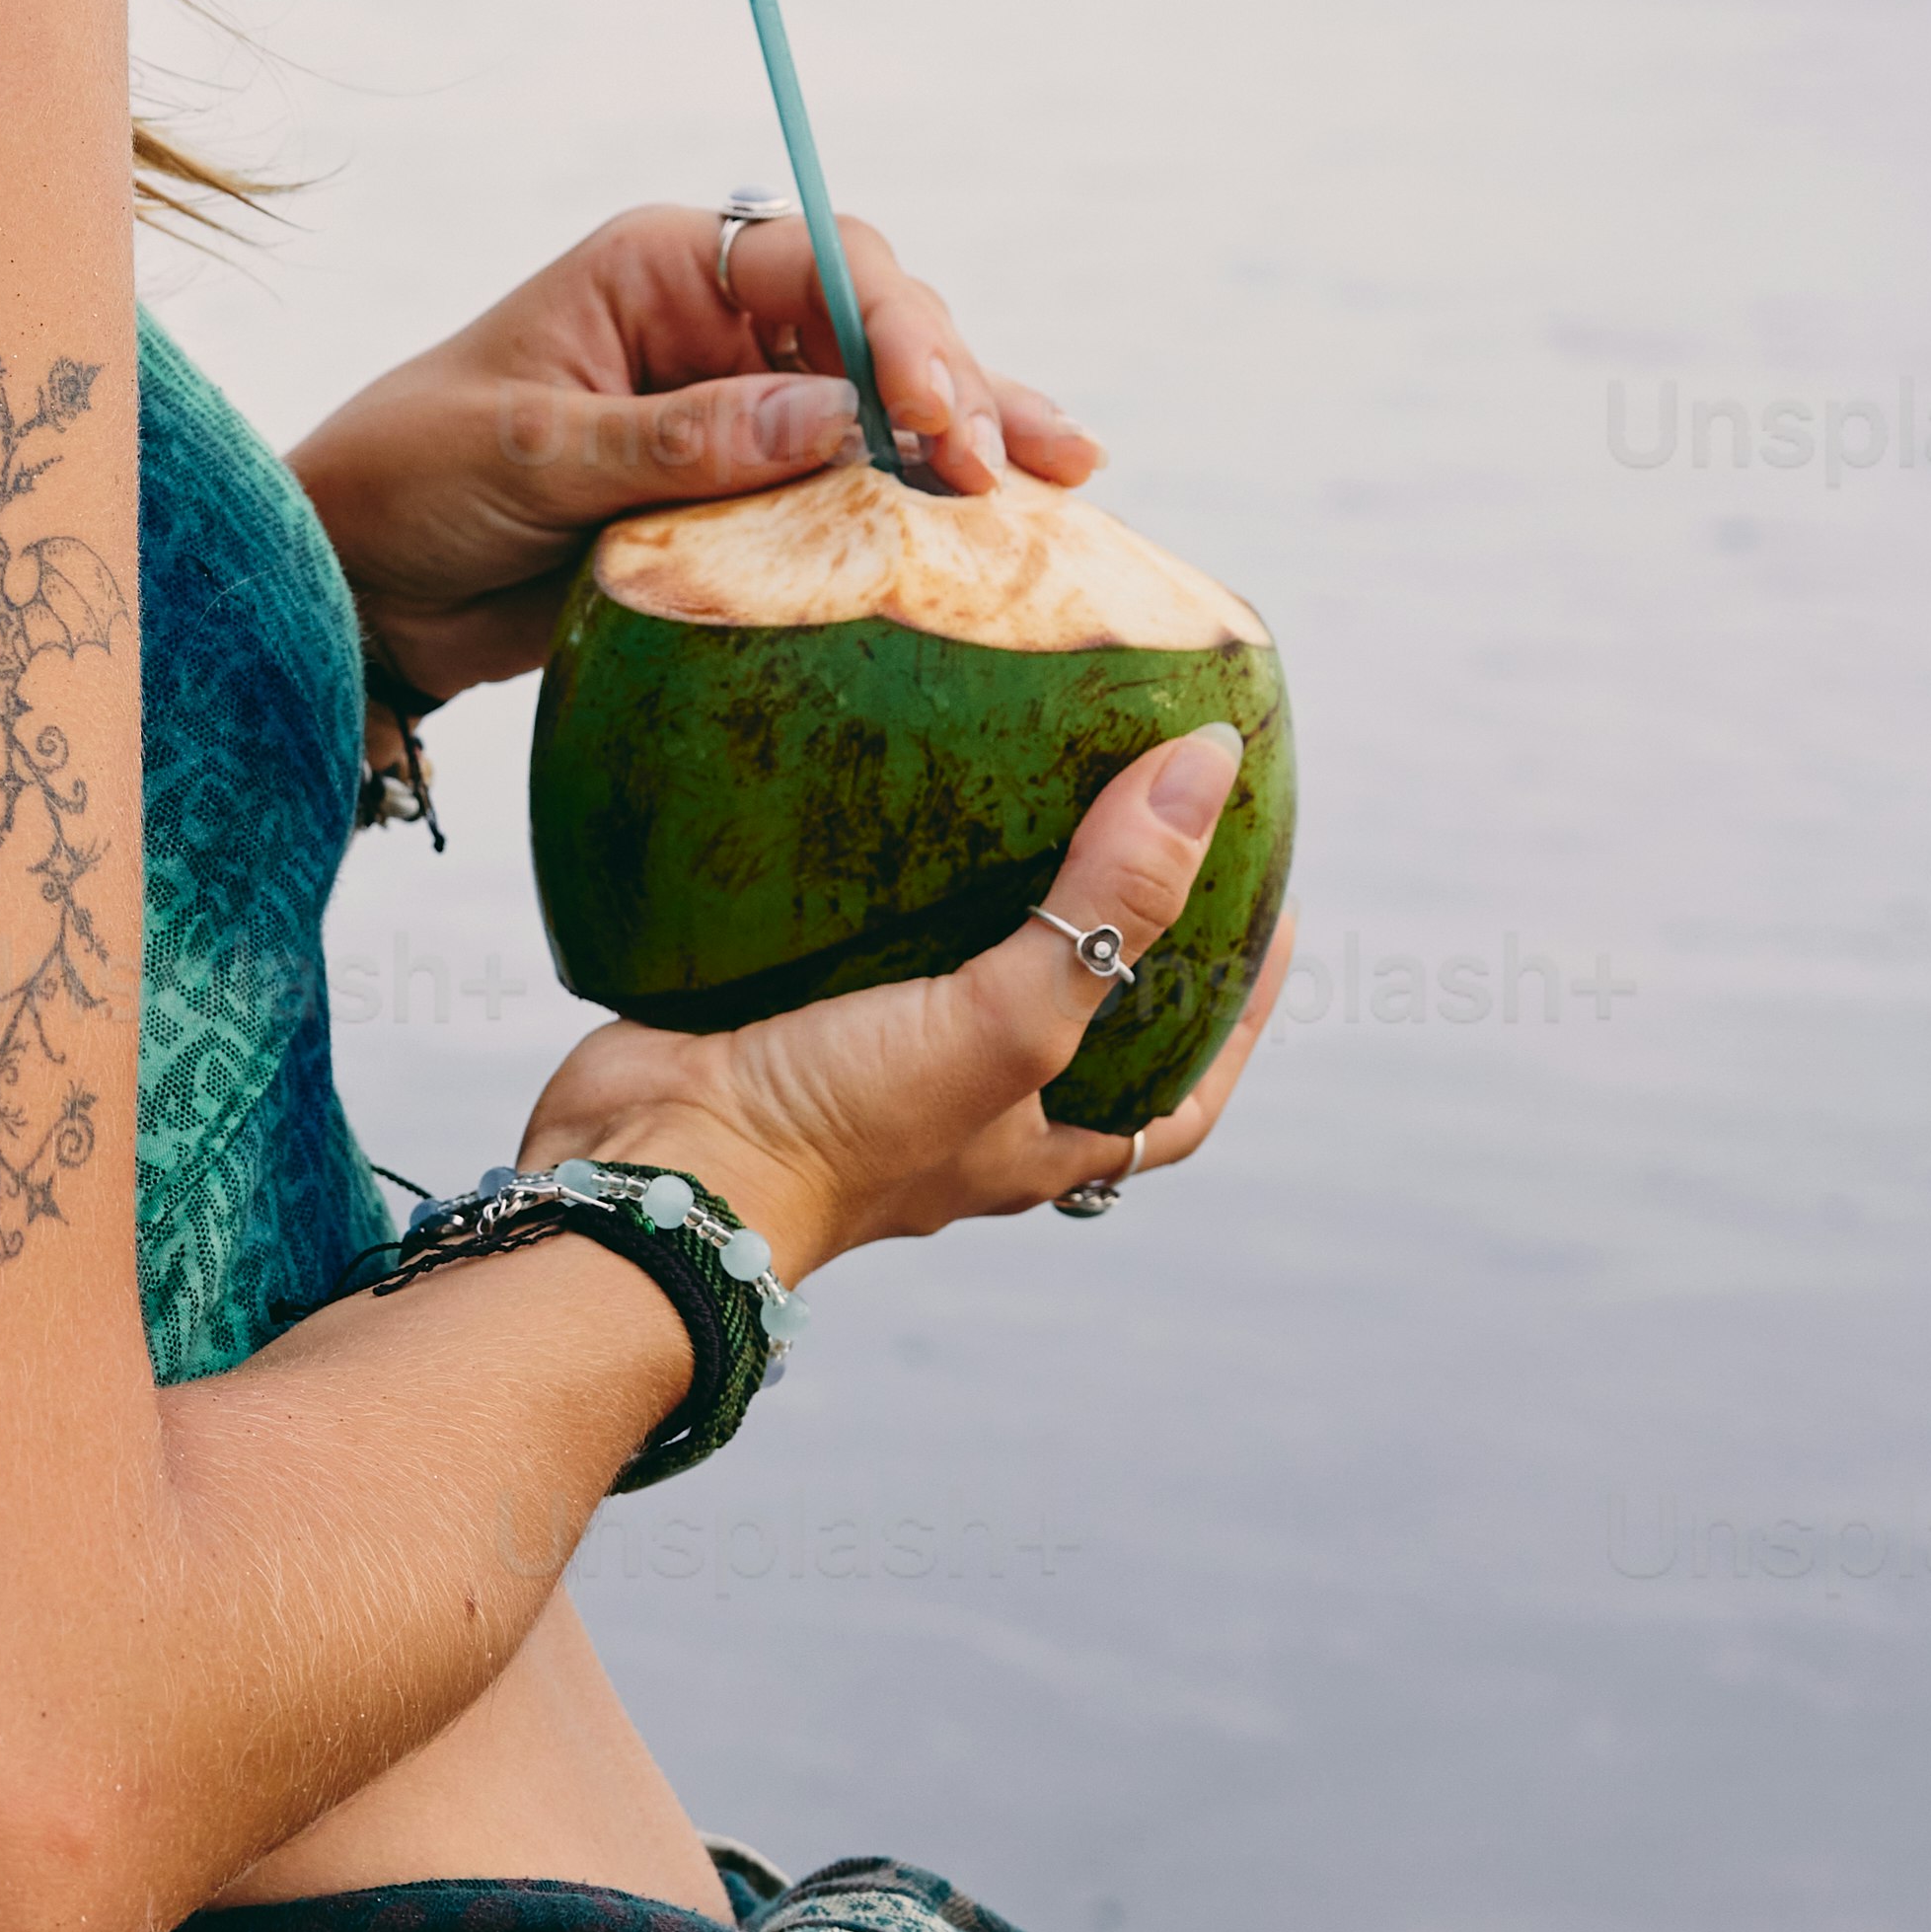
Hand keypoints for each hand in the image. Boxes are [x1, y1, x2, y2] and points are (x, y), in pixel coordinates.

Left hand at [290, 200, 1102, 706]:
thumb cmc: (411, 483)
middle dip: (959, 388)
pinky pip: (852, 495)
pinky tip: (1005, 534)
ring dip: (973, 443)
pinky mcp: (745, 501)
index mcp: (666, 270)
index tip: (937, 414)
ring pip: (887, 413)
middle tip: (1023, 470)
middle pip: (880, 331)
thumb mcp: (535, 454)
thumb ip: (685, 439)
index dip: (900, 329)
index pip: (824, 264)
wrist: (352, 586)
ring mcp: (740, 414)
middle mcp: (719, 327)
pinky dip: (923, 512)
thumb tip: (840, 420)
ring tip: (1071, 484)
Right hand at [508, 727, 1278, 1279]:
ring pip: (950, 976)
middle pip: (1073, 1027)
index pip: (1180, 1094)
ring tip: (1012, 789)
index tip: (1275, 918)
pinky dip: (859, 878)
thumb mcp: (1008, 1017)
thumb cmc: (845, 1125)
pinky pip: (836, 938)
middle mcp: (961, 1111)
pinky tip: (863, 799)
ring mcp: (867, 1065)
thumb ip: (1108, 899)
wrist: (655, 1167)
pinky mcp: (777, 1012)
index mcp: (1034, 1140)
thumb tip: (1210, 764)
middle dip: (1110, 944)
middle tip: (1142, 826)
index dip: (1238, 1015)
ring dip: (982, 901)